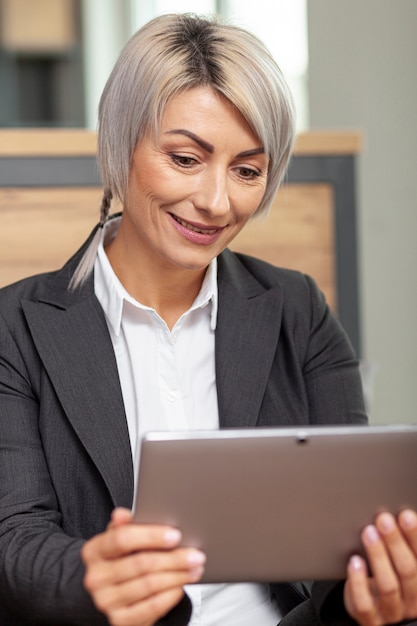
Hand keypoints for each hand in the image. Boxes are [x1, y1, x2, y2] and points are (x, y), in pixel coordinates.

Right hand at [82, 508, 205, 625]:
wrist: (108, 594)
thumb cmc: (119, 559)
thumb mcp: (118, 538)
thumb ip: (124, 526)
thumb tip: (121, 514)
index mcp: (94, 551)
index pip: (122, 539)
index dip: (151, 536)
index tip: (176, 535)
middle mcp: (96, 578)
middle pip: (141, 564)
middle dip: (173, 558)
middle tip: (196, 554)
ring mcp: (106, 601)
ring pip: (149, 585)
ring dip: (177, 576)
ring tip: (194, 569)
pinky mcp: (119, 620)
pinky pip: (151, 607)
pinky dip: (170, 595)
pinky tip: (181, 586)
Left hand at [344, 509, 416, 624]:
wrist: (373, 609)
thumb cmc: (388, 575)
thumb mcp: (399, 561)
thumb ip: (401, 544)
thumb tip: (399, 513)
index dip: (415, 537)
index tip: (406, 515)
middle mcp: (411, 600)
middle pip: (407, 571)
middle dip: (395, 542)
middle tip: (383, 519)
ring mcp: (391, 611)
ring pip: (388, 585)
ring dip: (378, 556)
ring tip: (368, 532)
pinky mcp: (370, 618)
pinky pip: (364, 602)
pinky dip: (359, 581)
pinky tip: (354, 561)